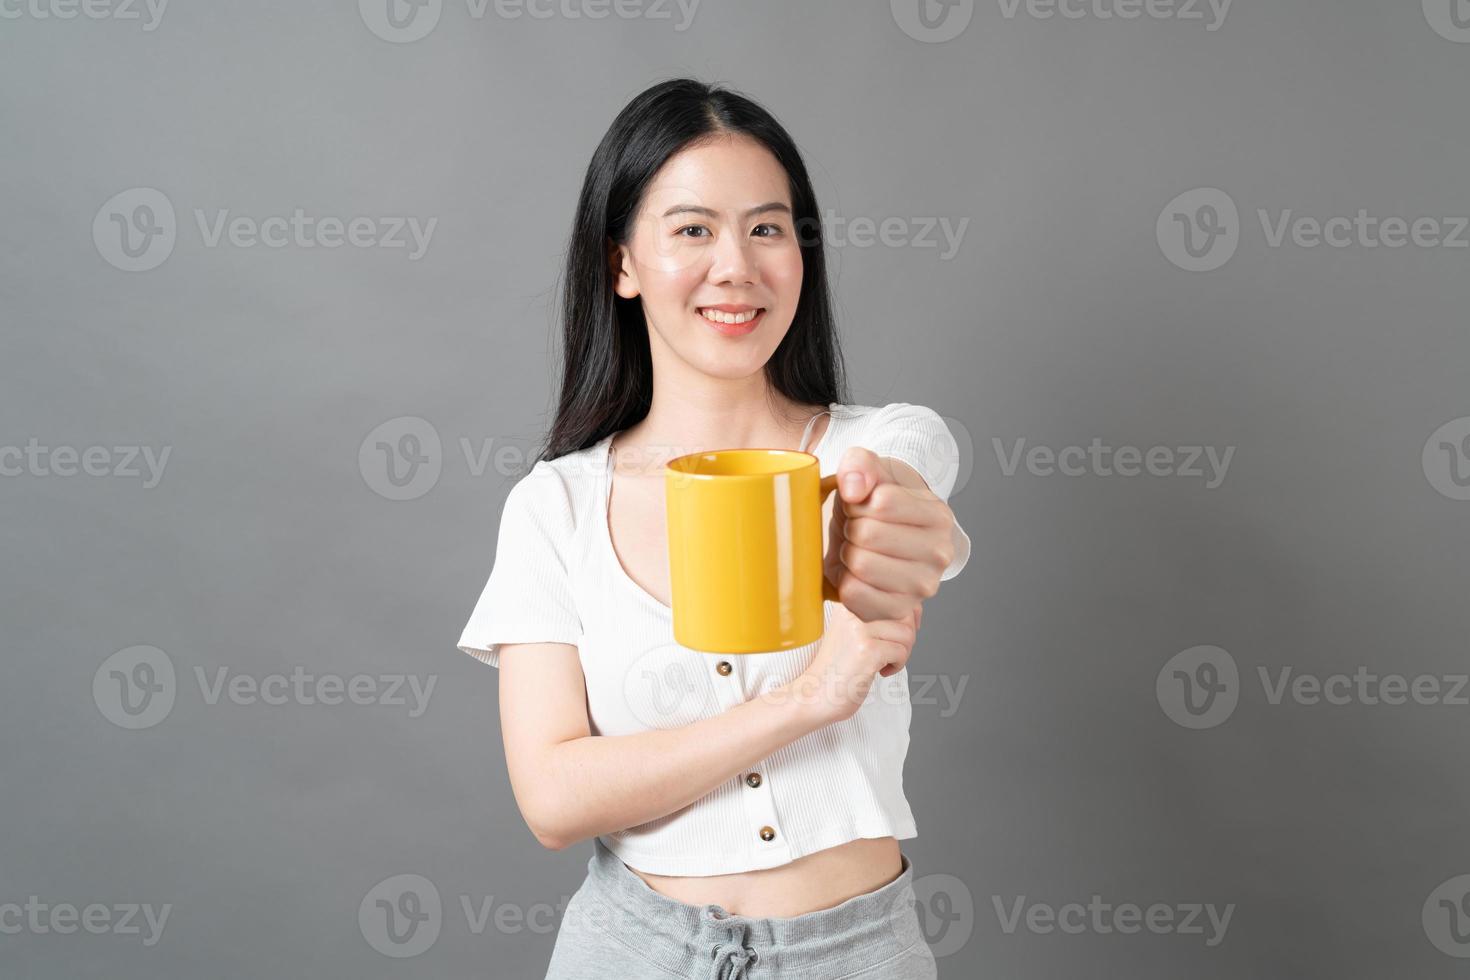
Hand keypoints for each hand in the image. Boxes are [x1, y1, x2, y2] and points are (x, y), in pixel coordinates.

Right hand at [786, 603, 918, 726]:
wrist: (813, 696)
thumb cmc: (836, 669)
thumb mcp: (854, 635)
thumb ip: (879, 620)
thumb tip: (915, 613)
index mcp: (847, 604)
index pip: (893, 597)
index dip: (907, 618)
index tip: (901, 637)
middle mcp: (851, 611)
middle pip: (904, 614)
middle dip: (906, 638)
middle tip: (891, 655)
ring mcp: (859, 630)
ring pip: (906, 633)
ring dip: (903, 653)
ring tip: (884, 664)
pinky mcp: (867, 650)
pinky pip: (901, 652)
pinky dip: (897, 666)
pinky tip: (880, 673)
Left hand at [823, 446, 956, 622]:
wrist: (871, 538)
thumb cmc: (872, 505)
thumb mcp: (866, 471)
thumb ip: (859, 464)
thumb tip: (855, 489)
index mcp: (938, 515)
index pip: (881, 502)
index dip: (859, 501)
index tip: (862, 505)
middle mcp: (939, 554)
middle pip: (867, 535)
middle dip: (851, 528)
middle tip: (857, 529)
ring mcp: (922, 587)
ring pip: (860, 565)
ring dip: (847, 554)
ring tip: (859, 549)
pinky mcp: (897, 610)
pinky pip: (853, 594)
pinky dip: (844, 581)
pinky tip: (857, 573)